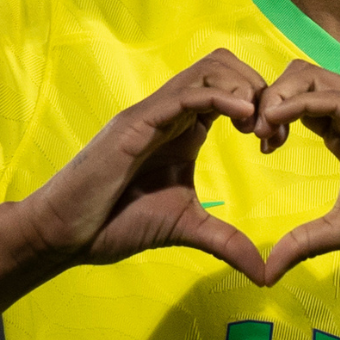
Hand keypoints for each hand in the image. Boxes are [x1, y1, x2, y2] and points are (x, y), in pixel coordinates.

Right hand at [21, 49, 267, 283]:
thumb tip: (264, 273)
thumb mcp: (187, 230)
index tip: (275, 144)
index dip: (262, 108)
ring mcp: (152, 113)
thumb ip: (227, 243)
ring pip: (209, 69)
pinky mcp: (137, 122)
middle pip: (224, 65)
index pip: (231, 89)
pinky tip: (243, 120)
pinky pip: (187, 93)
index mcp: (183, 128)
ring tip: (258, 127)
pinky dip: (222, 98)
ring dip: (245, 89)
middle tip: (271, 132)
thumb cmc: (115, 224)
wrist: (64, 234)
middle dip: (259, 89)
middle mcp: (169, 112)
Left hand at [257, 60, 339, 284]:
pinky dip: (297, 104)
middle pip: (301, 76)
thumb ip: (303, 242)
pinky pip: (332, 97)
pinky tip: (276, 125)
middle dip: (269, 97)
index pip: (300, 100)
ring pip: (312, 77)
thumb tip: (266, 273)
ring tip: (263, 130)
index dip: (272, 115)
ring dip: (278, 96)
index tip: (263, 147)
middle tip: (257, 134)